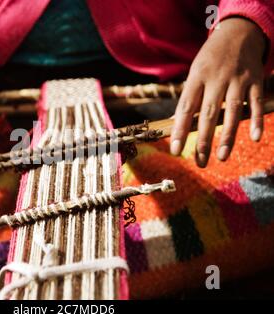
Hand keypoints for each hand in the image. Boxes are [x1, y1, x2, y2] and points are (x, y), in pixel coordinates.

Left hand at [170, 18, 265, 166]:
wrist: (238, 32)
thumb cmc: (211, 59)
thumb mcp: (194, 73)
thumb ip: (189, 97)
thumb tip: (175, 123)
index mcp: (197, 78)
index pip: (186, 108)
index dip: (180, 131)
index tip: (176, 151)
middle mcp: (216, 78)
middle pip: (208, 114)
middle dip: (203, 140)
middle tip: (200, 162)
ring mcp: (237, 79)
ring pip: (232, 111)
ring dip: (227, 136)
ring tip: (221, 157)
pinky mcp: (255, 80)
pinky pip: (255, 102)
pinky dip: (255, 120)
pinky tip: (254, 137)